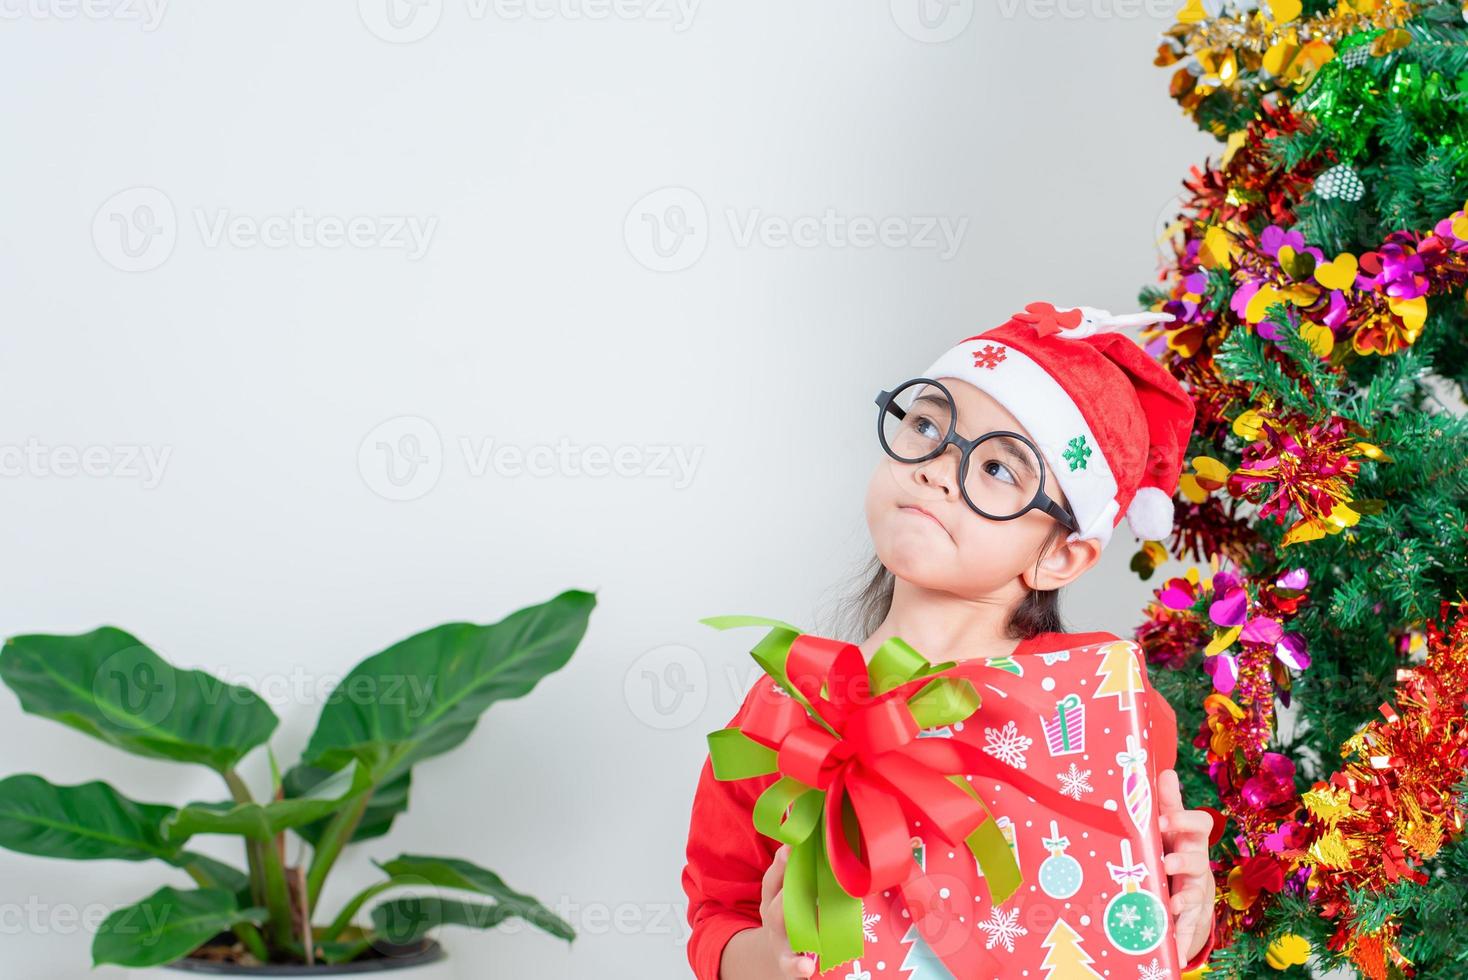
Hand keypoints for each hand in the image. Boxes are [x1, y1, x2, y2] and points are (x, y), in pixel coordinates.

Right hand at [758, 844, 820, 977]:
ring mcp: (779, 938)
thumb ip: (807, 874)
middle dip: (783, 879)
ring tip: (803, 909)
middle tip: (793, 864)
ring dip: (787, 915)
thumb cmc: (795, 915)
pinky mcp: (786, 962)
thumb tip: (835, 848)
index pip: (774, 875)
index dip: (782, 859)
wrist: (781, 953)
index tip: (792, 844)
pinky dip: (796, 967)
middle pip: (774, 895)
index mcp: (775, 895)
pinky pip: (789, 965)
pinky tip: (806, 969)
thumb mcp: (793, 894)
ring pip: (779, 923)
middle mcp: (773, 914)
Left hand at [1158, 768, 1216, 965]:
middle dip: (1184, 861)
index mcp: (1191, 839)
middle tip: (1167, 863)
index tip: (1163, 819)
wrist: (1189, 886)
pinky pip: (1188, 929)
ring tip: (1170, 905)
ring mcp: (1197, 891)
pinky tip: (1175, 954)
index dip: (1183, 820)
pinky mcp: (1191, 916)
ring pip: (1194, 894)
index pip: (1199, 824)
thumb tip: (1164, 769)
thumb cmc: (1176, 847)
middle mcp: (1198, 864)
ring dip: (1183, 900)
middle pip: (1197, 860)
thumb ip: (1167, 801)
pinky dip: (1182, 940)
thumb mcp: (1171, 825)